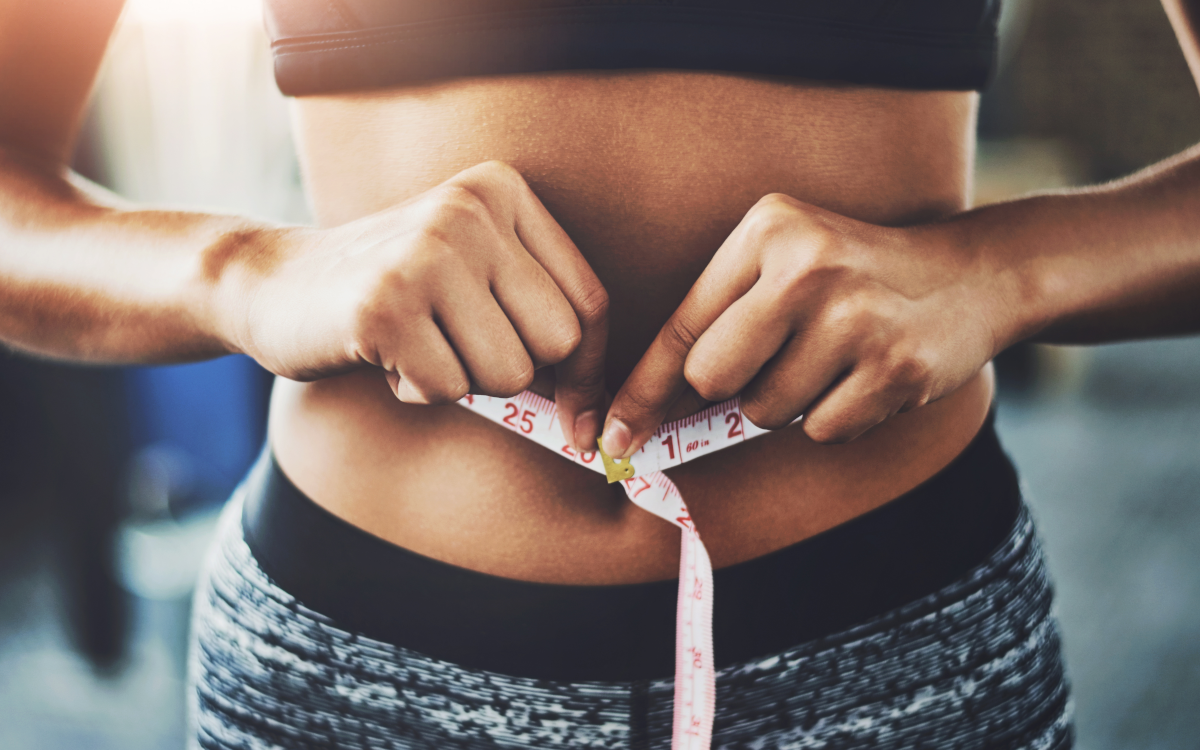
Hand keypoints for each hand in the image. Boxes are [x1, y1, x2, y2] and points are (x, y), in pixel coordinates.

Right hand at [226, 161, 608, 449]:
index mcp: (502, 191)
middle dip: (515, 372)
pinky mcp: (385, 305)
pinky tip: (386, 356)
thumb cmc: (392, 294)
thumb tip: (594, 421)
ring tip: (418, 346)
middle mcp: (471, 210)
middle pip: (558, 341)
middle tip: (459, 353)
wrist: (272, 282)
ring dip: (463, 382)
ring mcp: (426, 253)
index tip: (578, 418)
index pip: (589, 301)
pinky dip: (419, 391)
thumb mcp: (472, 277)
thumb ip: (535, 319)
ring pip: (510, 372)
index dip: (588, 372)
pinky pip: (449, 389)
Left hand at [601, 193, 1010, 455]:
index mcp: (769, 229)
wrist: (968, 276)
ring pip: (766, 410)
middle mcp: (808, 265)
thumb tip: (648, 415)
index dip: (642, 389)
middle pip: (713, 377)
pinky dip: (836, 416)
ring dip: (791, 401)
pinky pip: (821, 431)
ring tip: (834, 357)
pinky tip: (866, 376)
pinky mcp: (894, 368)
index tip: (613, 434)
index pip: (683, 325)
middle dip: (733, 387)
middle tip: (779, 359)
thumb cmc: (854, 278)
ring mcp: (855, 317)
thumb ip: (723, 320)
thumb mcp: (786, 262)